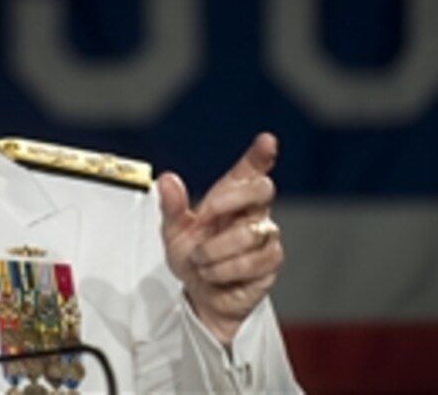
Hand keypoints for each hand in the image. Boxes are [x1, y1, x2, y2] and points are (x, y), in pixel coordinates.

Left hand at [157, 133, 282, 344]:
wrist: (200, 297)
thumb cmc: (193, 259)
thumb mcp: (173, 232)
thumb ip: (172, 207)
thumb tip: (167, 180)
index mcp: (230, 198)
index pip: (251, 171)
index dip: (260, 156)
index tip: (266, 141)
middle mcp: (252, 213)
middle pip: (263, 190)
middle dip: (231, 200)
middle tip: (206, 217)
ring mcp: (265, 237)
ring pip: (250, 233)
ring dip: (216, 251)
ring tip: (202, 261)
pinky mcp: (270, 263)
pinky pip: (253, 262)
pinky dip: (224, 270)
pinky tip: (215, 273)